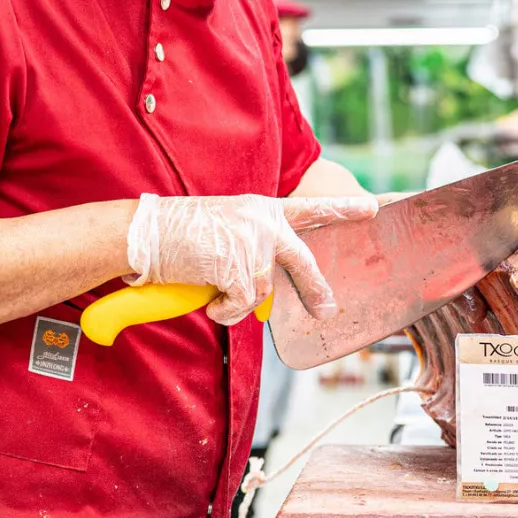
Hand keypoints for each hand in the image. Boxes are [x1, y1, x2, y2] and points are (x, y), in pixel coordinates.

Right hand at [124, 193, 377, 324]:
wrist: (145, 233)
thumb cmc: (179, 234)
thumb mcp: (226, 229)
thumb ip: (254, 247)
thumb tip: (268, 291)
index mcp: (262, 209)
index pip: (309, 208)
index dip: (341, 208)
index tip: (371, 208)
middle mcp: (263, 222)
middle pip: (302, 260)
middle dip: (316, 289)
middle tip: (328, 309)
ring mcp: (253, 243)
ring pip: (264, 291)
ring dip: (238, 301)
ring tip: (212, 287)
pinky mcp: (239, 265)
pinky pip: (243, 304)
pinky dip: (225, 310)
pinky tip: (208, 296)